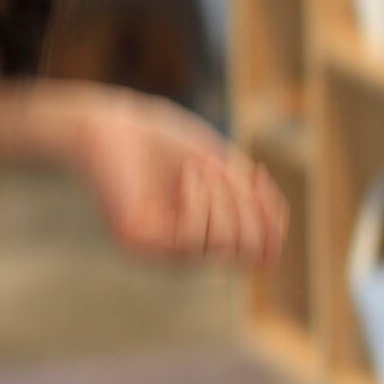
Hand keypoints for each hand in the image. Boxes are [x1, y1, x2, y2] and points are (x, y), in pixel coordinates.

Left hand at [62, 86, 288, 269]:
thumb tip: (274, 259)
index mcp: (206, 235)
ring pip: (223, 245)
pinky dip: (200, 202)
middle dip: (247, 205)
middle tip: (224, 171)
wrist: (109, 124)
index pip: (257, 251)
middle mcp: (186, 251)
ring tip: (199, 170)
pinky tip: (187, 178)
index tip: (255, 173)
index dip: (269, 217)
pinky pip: (192, 238)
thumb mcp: (220, 170)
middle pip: (247, 250)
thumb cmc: (162, 142)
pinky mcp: (140, 243)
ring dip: (222, 198)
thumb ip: (248, 208)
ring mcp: (161, 251)